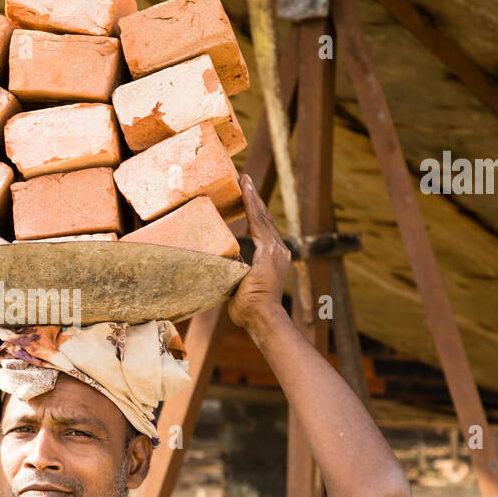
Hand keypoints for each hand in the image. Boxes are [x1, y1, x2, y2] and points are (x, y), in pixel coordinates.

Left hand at [226, 173, 290, 330]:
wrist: (260, 318)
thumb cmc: (247, 309)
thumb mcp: (238, 284)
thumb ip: (233, 271)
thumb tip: (219, 266)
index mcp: (272, 258)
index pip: (262, 229)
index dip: (254, 211)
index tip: (246, 195)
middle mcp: (278, 250)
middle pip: (263, 218)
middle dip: (253, 198)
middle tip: (244, 179)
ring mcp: (276, 250)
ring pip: (261, 217)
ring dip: (252, 197)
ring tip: (244, 179)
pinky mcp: (269, 251)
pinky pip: (258, 222)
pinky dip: (251, 205)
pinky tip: (245, 191)